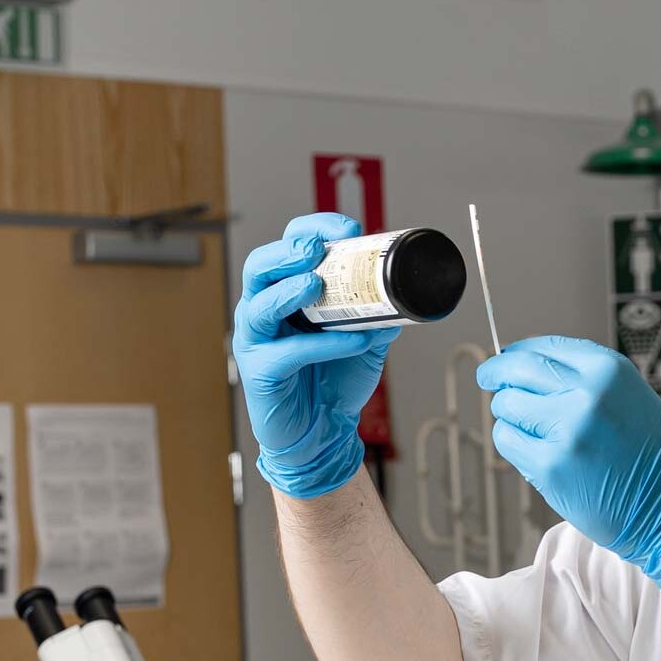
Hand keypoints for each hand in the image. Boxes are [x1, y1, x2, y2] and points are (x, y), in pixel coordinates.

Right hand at [234, 213, 399, 499]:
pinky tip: (353, 341)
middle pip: (260, 267)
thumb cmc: (333, 382)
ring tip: (315, 284)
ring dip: (288, 291)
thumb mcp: (365, 341)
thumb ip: (380, 318)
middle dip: (286, 252)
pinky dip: (323, 345)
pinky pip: (289, 353)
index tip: (349, 227)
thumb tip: (403, 298)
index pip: (289, 247)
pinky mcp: (261, 373)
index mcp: (286, 292)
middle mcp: (264, 310)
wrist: (322, 433)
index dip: (314, 230)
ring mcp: (257, 341)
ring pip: (260, 306)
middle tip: (314, 248)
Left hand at [477, 336, 660, 592]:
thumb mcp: (627, 394)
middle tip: (488, 378)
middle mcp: (587, 394)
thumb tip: (524, 365)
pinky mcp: (550, 465)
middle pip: (516, 370)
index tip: (504, 359)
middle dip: (496, 374)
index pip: (543, 347)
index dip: (516, 352)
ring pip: (506, 406)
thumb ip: (581, 377)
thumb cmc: (650, 455)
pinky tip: (539, 454)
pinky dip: (514, 445)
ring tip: (537, 432)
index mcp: (608, 370)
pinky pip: (507, 440)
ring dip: (512, 417)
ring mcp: (567, 430)